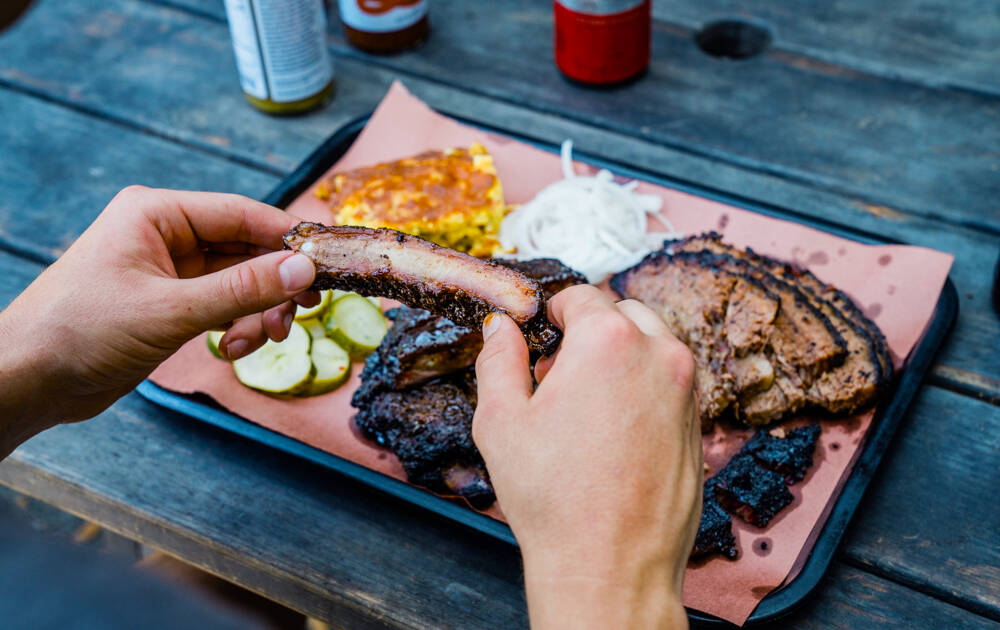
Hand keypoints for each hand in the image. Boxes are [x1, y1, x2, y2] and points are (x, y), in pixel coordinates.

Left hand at [0, 186, 315, 454]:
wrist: (29, 380)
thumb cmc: (82, 332)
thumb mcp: (171, 310)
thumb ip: (242, 289)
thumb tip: (302, 269)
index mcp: (157, 214)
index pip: (241, 213)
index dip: (286, 238)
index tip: (325, 263)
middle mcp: (166, 235)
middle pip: (246, 249)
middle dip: (273, 285)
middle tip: (296, 315)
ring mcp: (169, 270)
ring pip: (240, 281)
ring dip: (256, 312)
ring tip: (254, 341)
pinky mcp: (171, 303)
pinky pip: (224, 305)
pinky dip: (237, 326)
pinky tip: (232, 349)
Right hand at [473, 285, 700, 629]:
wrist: (610, 566)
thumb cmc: (552, 497)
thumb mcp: (500, 420)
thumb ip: (498, 360)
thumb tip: (500, 328)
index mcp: (608, 341)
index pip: (581, 296)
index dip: (552, 312)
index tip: (539, 335)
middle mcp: (659, 354)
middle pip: (623, 313)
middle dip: (590, 332)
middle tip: (558, 375)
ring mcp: (686, 390)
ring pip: (652, 345)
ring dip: (621, 357)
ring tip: (587, 406)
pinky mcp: (698, 423)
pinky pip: (670, 383)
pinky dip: (645, 388)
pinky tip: (614, 433)